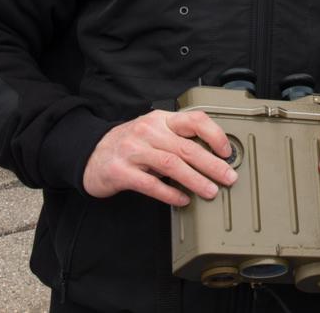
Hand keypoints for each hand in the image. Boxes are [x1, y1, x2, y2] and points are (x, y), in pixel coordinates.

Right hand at [83, 109, 237, 206]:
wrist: (90, 155)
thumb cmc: (130, 145)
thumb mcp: (154, 133)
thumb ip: (178, 138)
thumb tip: (214, 155)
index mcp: (161, 120)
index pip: (194, 120)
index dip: (215, 135)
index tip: (227, 152)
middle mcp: (148, 132)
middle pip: (187, 147)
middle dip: (212, 164)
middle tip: (229, 177)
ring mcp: (133, 151)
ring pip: (171, 165)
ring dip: (195, 180)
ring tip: (211, 191)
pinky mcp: (121, 172)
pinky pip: (150, 184)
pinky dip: (170, 193)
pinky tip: (182, 200)